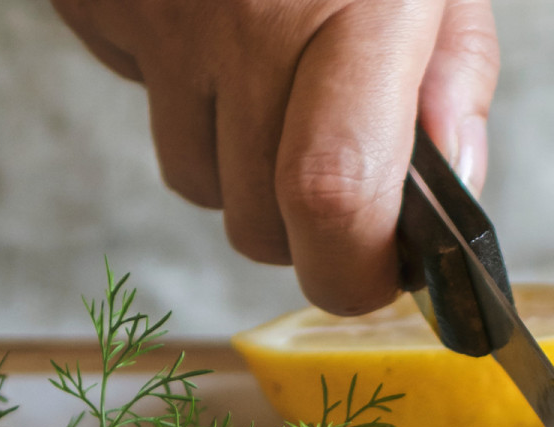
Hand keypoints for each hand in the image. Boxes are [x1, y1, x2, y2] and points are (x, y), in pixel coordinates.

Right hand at [52, 0, 498, 314]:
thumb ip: (456, 79)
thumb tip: (458, 188)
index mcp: (358, 9)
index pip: (333, 196)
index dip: (352, 270)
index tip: (377, 272)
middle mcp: (252, 18)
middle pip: (259, 222)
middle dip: (301, 228)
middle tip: (331, 157)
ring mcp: (164, 16)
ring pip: (194, 179)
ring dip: (236, 160)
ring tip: (268, 66)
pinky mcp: (96, 3)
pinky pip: (140, 101)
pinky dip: (177, 88)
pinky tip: (210, 21)